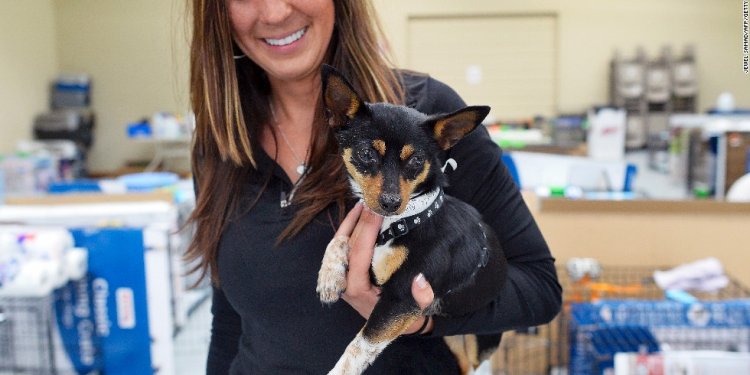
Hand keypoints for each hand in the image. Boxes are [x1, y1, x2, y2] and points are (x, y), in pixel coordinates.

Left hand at [338, 203, 434, 334]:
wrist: (389, 325)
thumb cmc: (402, 314)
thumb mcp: (416, 309)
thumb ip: (422, 297)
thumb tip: (420, 279)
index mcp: (358, 290)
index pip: (358, 255)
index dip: (366, 231)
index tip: (378, 213)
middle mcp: (343, 283)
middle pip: (347, 246)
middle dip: (359, 223)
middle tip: (373, 204)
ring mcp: (339, 277)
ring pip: (339, 244)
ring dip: (351, 222)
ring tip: (365, 204)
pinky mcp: (341, 271)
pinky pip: (340, 246)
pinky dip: (347, 228)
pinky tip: (357, 213)